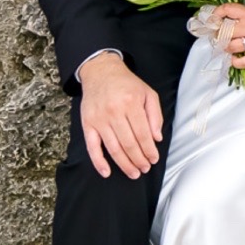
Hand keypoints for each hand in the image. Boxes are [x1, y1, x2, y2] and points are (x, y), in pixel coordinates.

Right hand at [78, 53, 162, 178]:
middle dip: (139, 160)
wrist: (101, 72)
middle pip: (129, 144)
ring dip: (125, 164)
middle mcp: (114, 111)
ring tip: (133, 172)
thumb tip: (157, 138)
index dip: (149, 150)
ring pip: (114, 148)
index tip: (154, 159)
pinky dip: (99, 162)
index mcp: (131, 103)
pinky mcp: (87, 124)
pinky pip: (92, 147)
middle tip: (145, 168)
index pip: (143, 134)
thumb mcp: (147, 93)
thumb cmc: (126, 84)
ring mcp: (99, 119)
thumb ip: (155, 115)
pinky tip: (106, 172)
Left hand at [209, 4, 244, 69]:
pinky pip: (240, 62)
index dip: (216, 14)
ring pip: (230, 46)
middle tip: (219, 37)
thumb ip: (241, 17)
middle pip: (224, 31)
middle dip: (218, 35)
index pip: (228, 9)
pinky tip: (236, 58)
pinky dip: (235, 61)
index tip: (213, 19)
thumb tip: (221, 23)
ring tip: (229, 47)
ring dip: (226, 48)